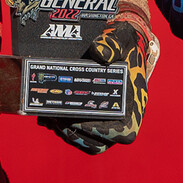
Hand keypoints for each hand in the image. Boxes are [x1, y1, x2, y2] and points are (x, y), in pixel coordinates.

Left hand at [43, 17, 149, 154]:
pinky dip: (62, 129)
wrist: (119, 47)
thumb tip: (100, 53)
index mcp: (134, 104)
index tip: (78, 119)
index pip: (123, 132)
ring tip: (49, 118)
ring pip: (87, 143)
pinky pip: (79, 135)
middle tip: (56, 119)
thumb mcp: (120, 39)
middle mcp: (122, 118)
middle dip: (75, 134)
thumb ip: (112, 44)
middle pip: (100, 143)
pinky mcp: (92, 120)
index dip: (101, 132)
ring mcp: (107, 122)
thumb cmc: (123, 45)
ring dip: (67, 135)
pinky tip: (47, 117)